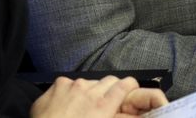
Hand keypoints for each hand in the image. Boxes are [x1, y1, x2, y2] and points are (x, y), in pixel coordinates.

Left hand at [30, 75, 167, 117]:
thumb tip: (136, 116)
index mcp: (104, 105)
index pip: (127, 84)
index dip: (130, 87)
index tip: (128, 92)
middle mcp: (91, 90)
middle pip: (110, 80)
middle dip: (110, 89)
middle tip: (103, 104)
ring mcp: (74, 85)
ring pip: (90, 82)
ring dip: (90, 91)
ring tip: (81, 107)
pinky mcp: (58, 84)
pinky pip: (70, 82)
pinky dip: (70, 90)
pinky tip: (64, 104)